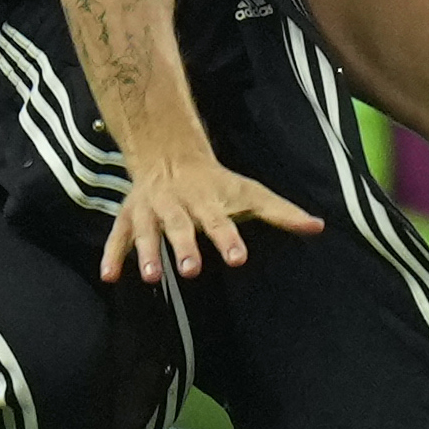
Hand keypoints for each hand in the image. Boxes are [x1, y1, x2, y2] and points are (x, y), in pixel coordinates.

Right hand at [101, 154, 323, 284]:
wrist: (168, 151)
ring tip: (151, 277)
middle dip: (184, 247)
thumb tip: (319, 226)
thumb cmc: (217, 182)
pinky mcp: (129, 216)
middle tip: (191, 271)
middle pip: (181, 226)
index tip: (238, 257)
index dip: (228, 239)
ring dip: (147, 253)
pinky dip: (111, 255)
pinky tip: (109, 277)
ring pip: (146, 231)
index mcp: (208, 201)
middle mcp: (178, 205)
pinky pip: (116, 236)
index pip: (220, 221)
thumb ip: (282, 213)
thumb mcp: (249, 193)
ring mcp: (151, 210)